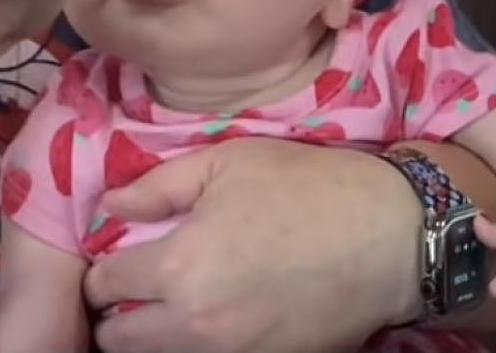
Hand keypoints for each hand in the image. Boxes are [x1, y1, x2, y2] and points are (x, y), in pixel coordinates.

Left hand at [83, 138, 423, 352]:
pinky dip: (201, 346)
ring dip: (156, 335)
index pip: (105, 285)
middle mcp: (194, 323)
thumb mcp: (230, 162)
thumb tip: (110, 205)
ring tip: (180, 303)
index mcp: (179, 265)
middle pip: (119, 339)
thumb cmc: (307, 187)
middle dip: (120, 312)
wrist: (390, 237)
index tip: (122, 258)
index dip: (107, 269)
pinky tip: (221, 317)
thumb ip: (159, 185)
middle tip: (144, 286)